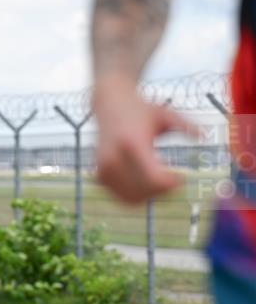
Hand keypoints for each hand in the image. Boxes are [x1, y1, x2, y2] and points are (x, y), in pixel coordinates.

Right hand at [93, 86, 197, 203]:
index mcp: (132, 143)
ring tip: (160, 185)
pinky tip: (145, 185)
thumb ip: (185, 125)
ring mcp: (104, 169)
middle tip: (173, 183)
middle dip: (162, 191)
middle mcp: (114, 158)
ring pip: (131, 198)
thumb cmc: (140, 110)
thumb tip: (203, 135)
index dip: (169, 184)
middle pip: (143, 191)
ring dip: (149, 196)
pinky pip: (120, 196)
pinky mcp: (100, 175)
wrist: (110, 105)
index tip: (181, 178)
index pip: (152, 177)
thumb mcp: (165, 114)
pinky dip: (134, 196)